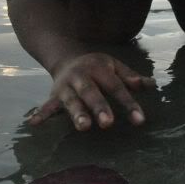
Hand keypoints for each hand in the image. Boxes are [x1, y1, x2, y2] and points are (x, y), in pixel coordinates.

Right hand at [27, 53, 155, 130]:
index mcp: (100, 68)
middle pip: (92, 93)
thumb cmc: (96, 67)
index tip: (140, 120)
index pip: (117, 87)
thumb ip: (130, 76)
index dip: (128, 104)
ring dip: (76, 113)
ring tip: (83, 127)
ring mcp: (66, 86)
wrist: (65, 56)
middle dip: (99, 107)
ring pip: (71, 100)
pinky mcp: (54, 94)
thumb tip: (151, 85)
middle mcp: (82, 76)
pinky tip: (33, 124)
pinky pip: (48, 105)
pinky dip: (41, 114)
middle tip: (108, 123)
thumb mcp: (114, 66)